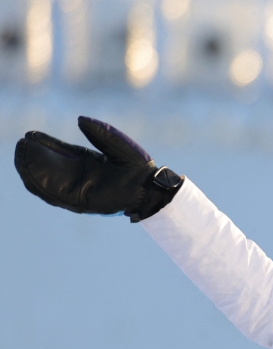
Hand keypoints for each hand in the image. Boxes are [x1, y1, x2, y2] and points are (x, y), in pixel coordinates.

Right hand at [14, 116, 182, 222]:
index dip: (45, 145)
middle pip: (51, 167)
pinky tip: (32, 175)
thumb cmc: (138, 166)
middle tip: (21, 146)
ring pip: (49, 182)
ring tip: (20, 157)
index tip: (30, 136)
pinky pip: (58, 195)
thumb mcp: (115, 143)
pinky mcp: (83, 202)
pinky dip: (44, 185)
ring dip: (33, 171)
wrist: (149, 186)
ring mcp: (81, 190)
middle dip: (34, 157)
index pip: (61, 153)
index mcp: (88, 162)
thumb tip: (79, 120)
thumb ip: (98, 132)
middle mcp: (81, 177)